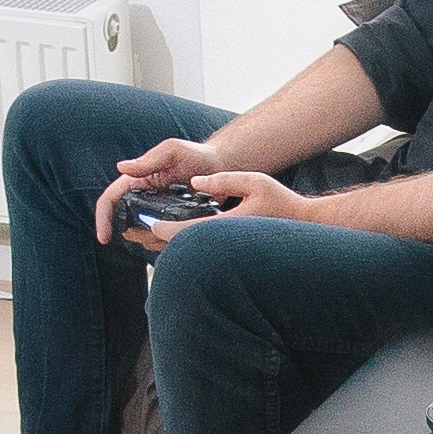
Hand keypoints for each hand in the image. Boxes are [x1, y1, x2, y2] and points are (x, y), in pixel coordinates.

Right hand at [92, 140, 228, 243]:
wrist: (223, 165)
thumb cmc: (198, 154)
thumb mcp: (173, 151)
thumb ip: (150, 160)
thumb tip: (121, 167)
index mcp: (137, 181)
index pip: (111, 199)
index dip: (103, 218)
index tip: (104, 238)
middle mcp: (143, 198)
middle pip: (123, 221)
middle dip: (130, 233)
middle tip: (147, 237)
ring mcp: (157, 211)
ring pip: (142, 233)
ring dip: (148, 240)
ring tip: (167, 235)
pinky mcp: (172, 221)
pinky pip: (162, 237)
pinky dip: (164, 242)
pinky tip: (176, 241)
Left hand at [103, 162, 305, 248]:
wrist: (303, 226)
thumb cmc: (281, 202)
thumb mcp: (255, 181)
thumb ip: (224, 180)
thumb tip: (196, 181)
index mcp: (226, 228)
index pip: (187, 232)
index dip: (162, 229)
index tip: (145, 223)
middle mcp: (222, 243)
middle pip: (180, 247)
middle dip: (153, 240)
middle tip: (128, 233)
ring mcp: (224, 250)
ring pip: (186, 253)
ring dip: (161, 246)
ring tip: (138, 236)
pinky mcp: (225, 251)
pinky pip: (195, 253)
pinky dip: (176, 247)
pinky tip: (164, 239)